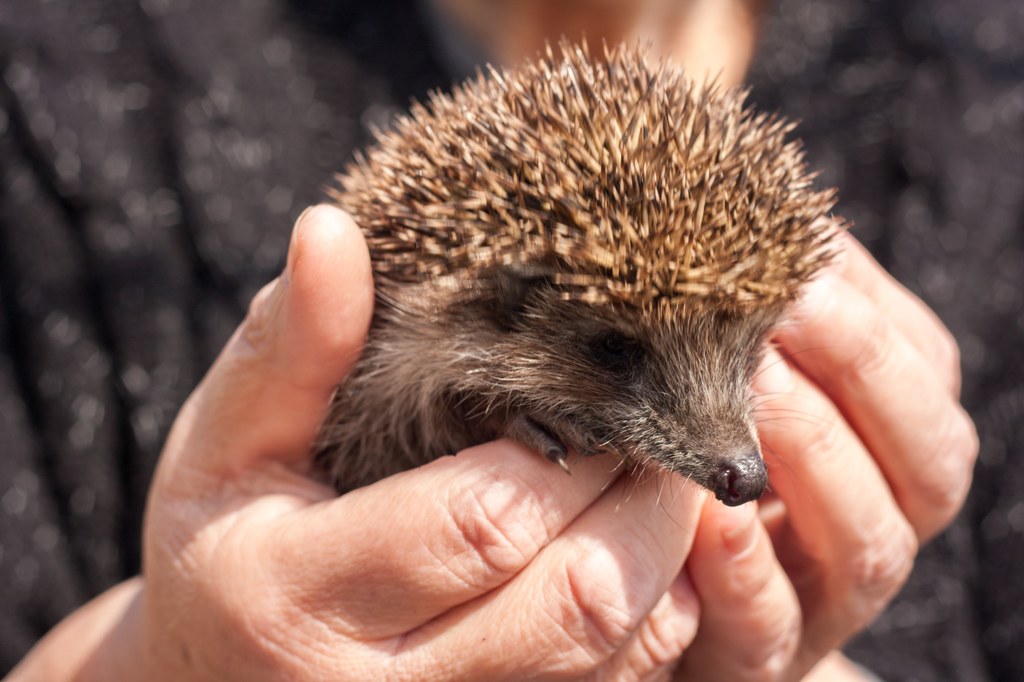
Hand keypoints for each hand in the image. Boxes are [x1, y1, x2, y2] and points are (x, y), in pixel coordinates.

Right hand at [12, 205, 712, 680]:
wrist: (212, 669)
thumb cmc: (226, 535)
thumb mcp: (229, 436)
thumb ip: (290, 345)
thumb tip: (330, 231)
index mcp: (299, 597)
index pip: (480, 521)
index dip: (568, 450)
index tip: (599, 392)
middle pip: (573, 600)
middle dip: (642, 502)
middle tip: (652, 429)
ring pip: (612, 654)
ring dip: (664, 557)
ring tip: (657, 480)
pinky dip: (656, 616)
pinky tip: (636, 549)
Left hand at [674, 229, 978, 679]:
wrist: (637, 584)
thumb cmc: (686, 448)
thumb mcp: (732, 376)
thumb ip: (754, 318)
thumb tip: (748, 208)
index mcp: (885, 445)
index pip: (923, 372)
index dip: (867, 312)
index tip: (796, 253)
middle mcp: (875, 522)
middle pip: (932, 460)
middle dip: (857, 370)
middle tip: (777, 308)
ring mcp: (823, 600)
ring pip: (871, 545)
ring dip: (811, 456)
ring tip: (746, 389)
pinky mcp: (756, 656)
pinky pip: (772, 627)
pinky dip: (744, 568)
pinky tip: (707, 509)